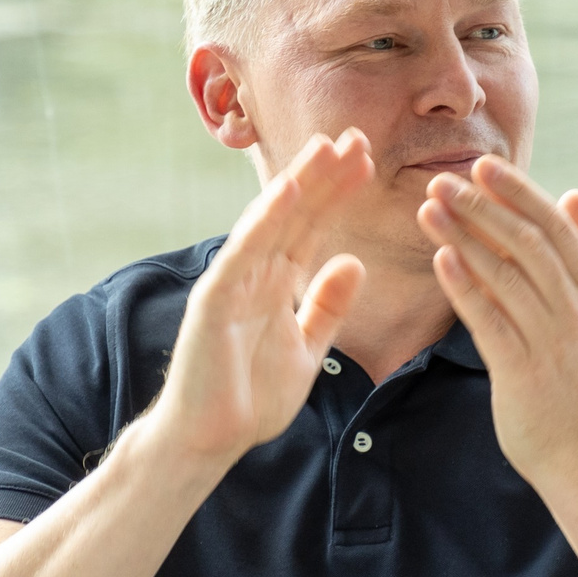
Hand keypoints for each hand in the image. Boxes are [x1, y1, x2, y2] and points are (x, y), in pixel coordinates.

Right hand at [147, 130, 371, 467]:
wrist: (210, 440)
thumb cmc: (250, 398)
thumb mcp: (307, 349)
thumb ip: (327, 306)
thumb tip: (354, 261)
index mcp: (276, 284)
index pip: (312, 227)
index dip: (337, 193)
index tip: (367, 160)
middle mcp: (254, 274)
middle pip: (295, 215)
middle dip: (325, 176)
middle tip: (358, 135)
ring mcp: (232, 283)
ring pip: (270, 223)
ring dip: (298, 183)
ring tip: (327, 146)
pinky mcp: (215, 300)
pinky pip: (243, 253)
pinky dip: (263, 221)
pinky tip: (287, 190)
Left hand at [417, 156, 577, 482]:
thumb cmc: (572, 376)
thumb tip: (575, 194)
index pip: (554, 228)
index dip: (519, 193)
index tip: (483, 166)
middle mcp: (572, 310)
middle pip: (528, 244)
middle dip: (484, 207)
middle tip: (443, 179)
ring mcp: (549, 340)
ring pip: (505, 276)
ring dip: (465, 238)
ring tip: (428, 209)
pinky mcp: (522, 371)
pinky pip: (491, 321)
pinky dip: (466, 288)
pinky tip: (441, 260)